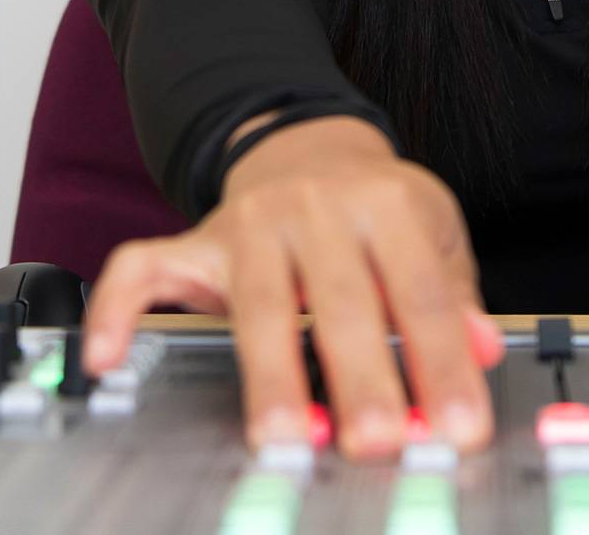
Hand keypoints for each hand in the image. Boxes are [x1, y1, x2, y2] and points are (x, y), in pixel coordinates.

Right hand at [78, 116, 502, 460]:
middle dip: (361, 376)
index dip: (440, 363)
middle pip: (340, 301)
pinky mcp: (193, 239)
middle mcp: (314, 208)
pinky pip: (140, 270)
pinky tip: (105, 360)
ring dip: (273, 374)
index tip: (456, 426)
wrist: (309, 147)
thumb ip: (454, 294)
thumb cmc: (376, 207)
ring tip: (286, 436)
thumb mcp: (432, 230)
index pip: (419, 293)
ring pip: (257, 302)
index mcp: (384, 203)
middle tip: (378, 440)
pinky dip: (115, 311)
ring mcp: (247, 223)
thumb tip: (483, 351)